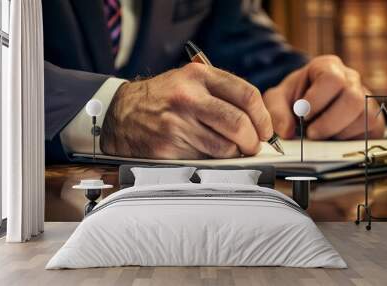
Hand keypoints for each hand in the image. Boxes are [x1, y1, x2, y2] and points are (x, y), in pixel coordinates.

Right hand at [100, 63, 272, 158]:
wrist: (121, 113)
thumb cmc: (162, 98)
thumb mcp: (189, 81)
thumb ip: (222, 94)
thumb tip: (255, 121)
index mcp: (198, 76)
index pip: (247, 95)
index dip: (263, 117)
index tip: (265, 130)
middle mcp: (188, 98)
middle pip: (239, 124)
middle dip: (252, 141)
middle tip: (252, 146)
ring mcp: (176, 124)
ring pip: (224, 148)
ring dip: (233, 153)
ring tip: (227, 149)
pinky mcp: (168, 147)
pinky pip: (204, 160)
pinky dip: (211, 161)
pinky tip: (203, 152)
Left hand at [263, 55, 384, 139]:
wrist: (302, 108)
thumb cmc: (290, 99)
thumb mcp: (276, 101)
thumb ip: (277, 113)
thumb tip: (286, 132)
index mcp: (327, 67)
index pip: (331, 79)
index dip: (316, 100)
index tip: (302, 114)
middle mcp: (350, 79)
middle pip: (352, 99)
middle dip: (328, 122)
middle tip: (310, 133)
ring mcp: (364, 98)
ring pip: (363, 117)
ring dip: (337, 132)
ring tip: (318, 134)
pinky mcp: (371, 119)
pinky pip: (368, 131)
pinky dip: (348, 139)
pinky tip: (331, 138)